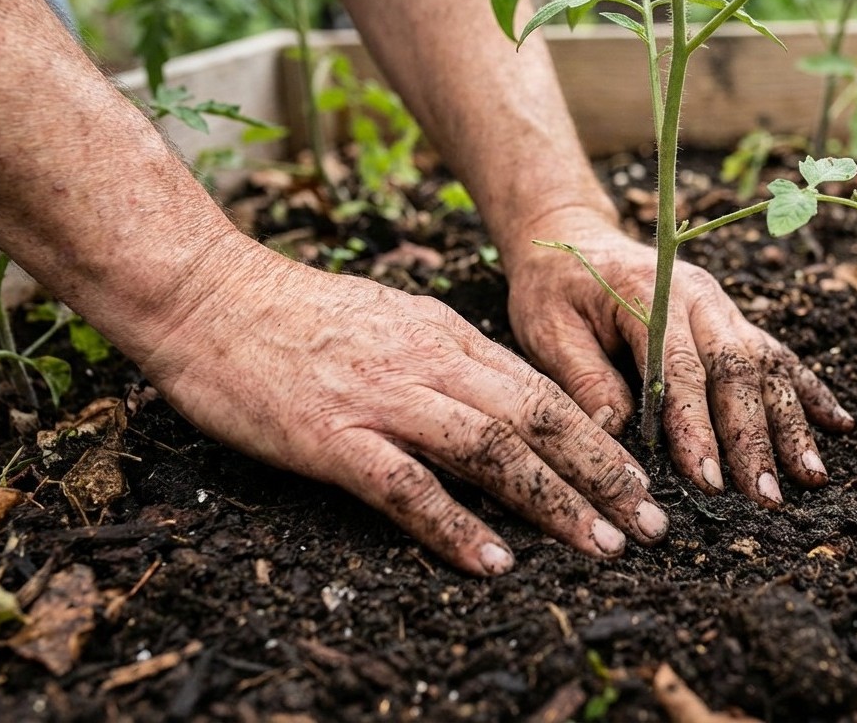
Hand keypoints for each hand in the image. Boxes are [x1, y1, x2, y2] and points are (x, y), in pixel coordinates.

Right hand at [135, 242, 666, 575]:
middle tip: (649, 526)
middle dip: (603, 476)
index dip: (600, 442)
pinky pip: (406, 486)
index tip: (640, 484)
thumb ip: (452, 363)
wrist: (208, 296)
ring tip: (599, 544)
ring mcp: (382, 397)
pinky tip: (492, 560)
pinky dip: (455, 524)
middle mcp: (430, 363)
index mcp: (448, 336)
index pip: (545, 392)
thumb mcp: (396, 322)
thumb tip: (509, 407)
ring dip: (554, 502)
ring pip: (492, 450)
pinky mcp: (332, 433)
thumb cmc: (299, 317)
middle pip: (538, 420)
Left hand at [504, 220, 854, 507]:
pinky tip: (838, 425)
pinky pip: (779, 355)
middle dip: (753, 438)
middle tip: (764, 498)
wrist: (570, 239)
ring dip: (789, 425)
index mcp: (649, 293)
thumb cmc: (554, 289)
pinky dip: (809, 391)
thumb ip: (583, 378)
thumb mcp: (546, 329)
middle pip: (736, 370)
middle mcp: (698, 297)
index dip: (695, 426)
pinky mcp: (734, 320)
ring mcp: (723, 306)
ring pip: (767, 366)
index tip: (707, 479)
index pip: (680, 368)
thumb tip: (616, 434)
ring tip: (810, 478)